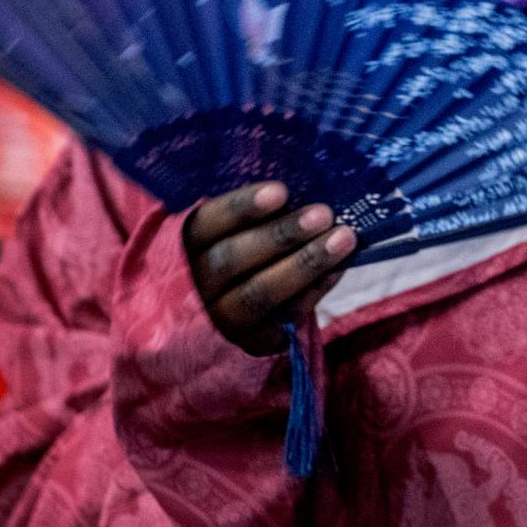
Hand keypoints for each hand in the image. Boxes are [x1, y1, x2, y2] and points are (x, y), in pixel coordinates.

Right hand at [184, 182, 354, 355]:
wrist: (221, 318)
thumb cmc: (236, 252)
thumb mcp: (229, 231)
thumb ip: (257, 213)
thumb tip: (307, 184)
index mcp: (183, 248)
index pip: (205, 225)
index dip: (241, 208)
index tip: (281, 191)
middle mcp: (193, 286)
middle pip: (230, 261)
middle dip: (281, 236)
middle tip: (323, 214)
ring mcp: (219, 320)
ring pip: (259, 294)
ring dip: (305, 264)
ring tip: (344, 238)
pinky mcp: (249, 343)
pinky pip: (283, 318)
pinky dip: (314, 291)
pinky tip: (338, 269)